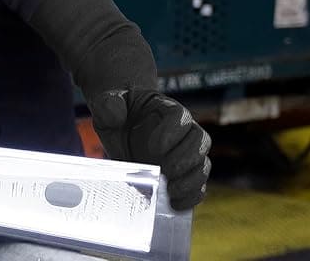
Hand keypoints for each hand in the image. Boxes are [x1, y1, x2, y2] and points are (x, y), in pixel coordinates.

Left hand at [88, 89, 211, 210]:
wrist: (121, 131)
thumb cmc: (117, 115)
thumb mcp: (107, 105)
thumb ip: (107, 104)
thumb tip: (115, 114)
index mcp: (167, 110)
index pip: (180, 117)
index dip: (171, 133)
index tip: (152, 148)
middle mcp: (184, 131)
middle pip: (199, 141)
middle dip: (183, 160)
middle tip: (165, 172)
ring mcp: (188, 154)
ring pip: (202, 165)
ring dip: (190, 181)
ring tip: (171, 192)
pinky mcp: (185, 174)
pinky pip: (199, 186)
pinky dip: (191, 196)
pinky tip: (176, 204)